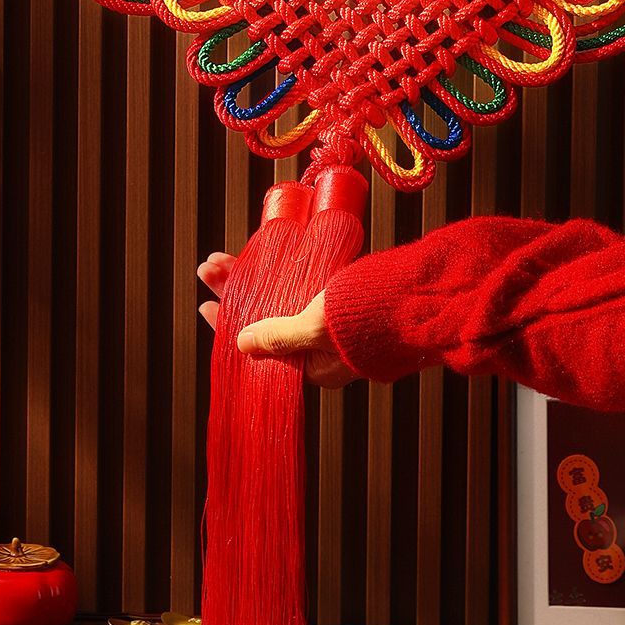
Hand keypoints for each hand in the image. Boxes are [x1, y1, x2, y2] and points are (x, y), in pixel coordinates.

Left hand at [196, 252, 355, 389]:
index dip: (228, 325)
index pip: (259, 349)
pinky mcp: (341, 298)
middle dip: (234, 292)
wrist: (418, 297)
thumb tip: (241, 344)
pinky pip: (299, 287)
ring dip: (250, 277)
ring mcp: (330, 322)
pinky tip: (260, 257)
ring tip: (221, 258)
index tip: (206, 305)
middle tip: (209, 268)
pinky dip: (277, 273)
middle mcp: (319, 348)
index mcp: (313, 367)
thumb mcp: (314, 329)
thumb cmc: (367, 319)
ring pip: (278, 299)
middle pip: (264, 319)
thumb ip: (279, 338)